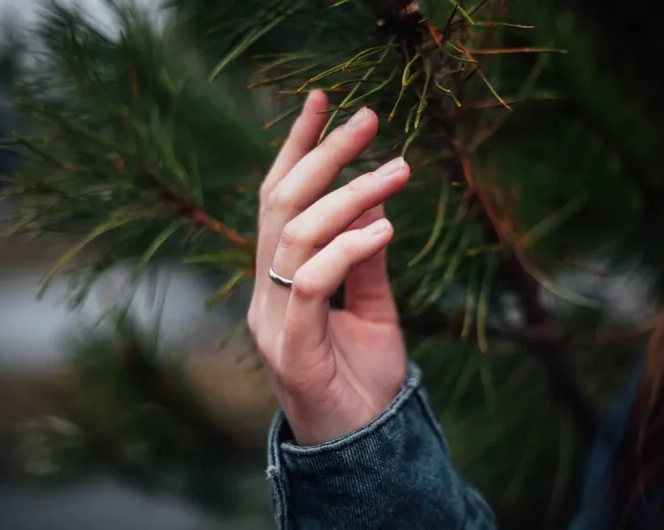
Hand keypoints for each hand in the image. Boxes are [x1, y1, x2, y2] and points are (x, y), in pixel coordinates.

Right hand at [247, 91, 409, 445]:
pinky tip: (384, 228)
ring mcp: (272, 320)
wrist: (360, 447)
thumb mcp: (373, 308)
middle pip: (282, 205)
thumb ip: (367, 259)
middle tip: (369, 119)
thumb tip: (376, 204)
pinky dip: (348, 249)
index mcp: (280, 277)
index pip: (279, 199)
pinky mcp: (290, 349)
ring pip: (296, 235)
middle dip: (323, 154)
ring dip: (350, 195)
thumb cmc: (363, 377)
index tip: (324, 100)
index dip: (297, 147)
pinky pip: (311, 283)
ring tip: (398, 170)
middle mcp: (265, 291)